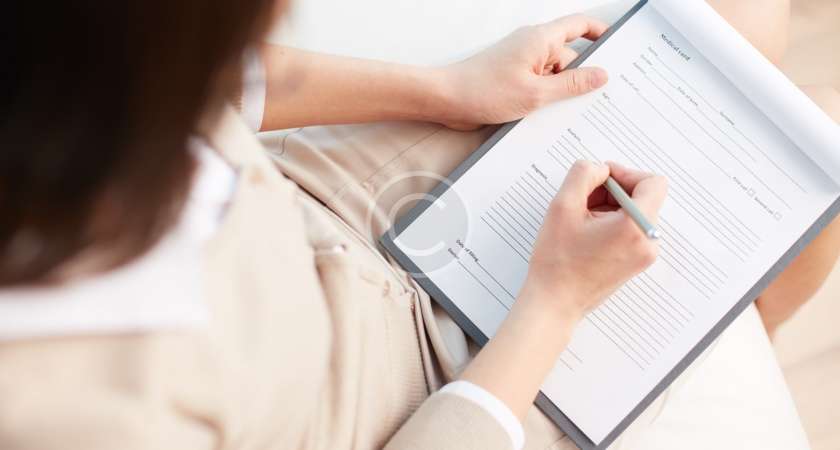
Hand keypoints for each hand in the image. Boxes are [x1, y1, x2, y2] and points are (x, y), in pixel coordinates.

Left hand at [439, 15, 609, 129]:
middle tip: (596, 99)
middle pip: (570, 57)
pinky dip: (546, 99)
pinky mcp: (513, 78)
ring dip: (561, 94)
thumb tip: (601, 75)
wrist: (446, 100)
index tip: (618, 48)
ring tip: (563, 113)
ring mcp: (522, 62)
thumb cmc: (483, 91)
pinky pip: (539, 85)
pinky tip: (546, 116)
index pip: (580, 26)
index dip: (601, 33)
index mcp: (541, 39)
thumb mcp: (537, 93)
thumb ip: (572, 84)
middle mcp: (532, 46)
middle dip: (582, 78)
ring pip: (554, 75)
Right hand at [519, 161, 667, 324]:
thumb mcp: (562, 206)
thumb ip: (583, 174)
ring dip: (610, 206)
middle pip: (643, 196)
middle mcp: (648, 242)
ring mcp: (644, 254)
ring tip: (582, 220)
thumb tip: (599, 169)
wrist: (555, 302)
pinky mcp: (636, 261)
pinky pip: (631, 229)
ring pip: (635, 212)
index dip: (626, 173)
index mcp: (635, 228)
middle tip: (584, 199)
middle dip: (613, 191)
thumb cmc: (558, 262)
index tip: (602, 179)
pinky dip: (611, 222)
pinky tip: (587, 232)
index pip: (652, 182)